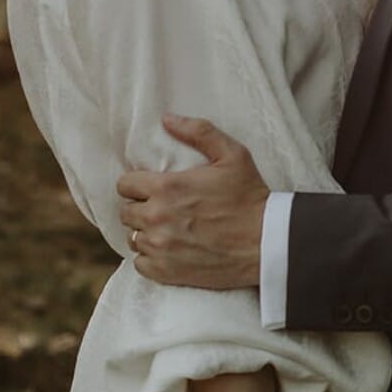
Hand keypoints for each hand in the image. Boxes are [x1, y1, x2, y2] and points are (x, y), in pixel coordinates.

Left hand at [116, 115, 268, 288]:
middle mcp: (156, 217)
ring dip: (146, 232)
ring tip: (167, 229)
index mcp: (167, 187)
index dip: (137, 183)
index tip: (151, 186)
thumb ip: (198, 132)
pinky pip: (141, 264)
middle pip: (126, 212)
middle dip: (141, 207)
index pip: (125, 184)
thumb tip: (167, 119)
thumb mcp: (232, 154)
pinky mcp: (166, 272)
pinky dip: (151, 257)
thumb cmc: (250, 196)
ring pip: (133, 238)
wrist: (266, 242)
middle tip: (163, 207)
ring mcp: (160, 247)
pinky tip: (170, 249)